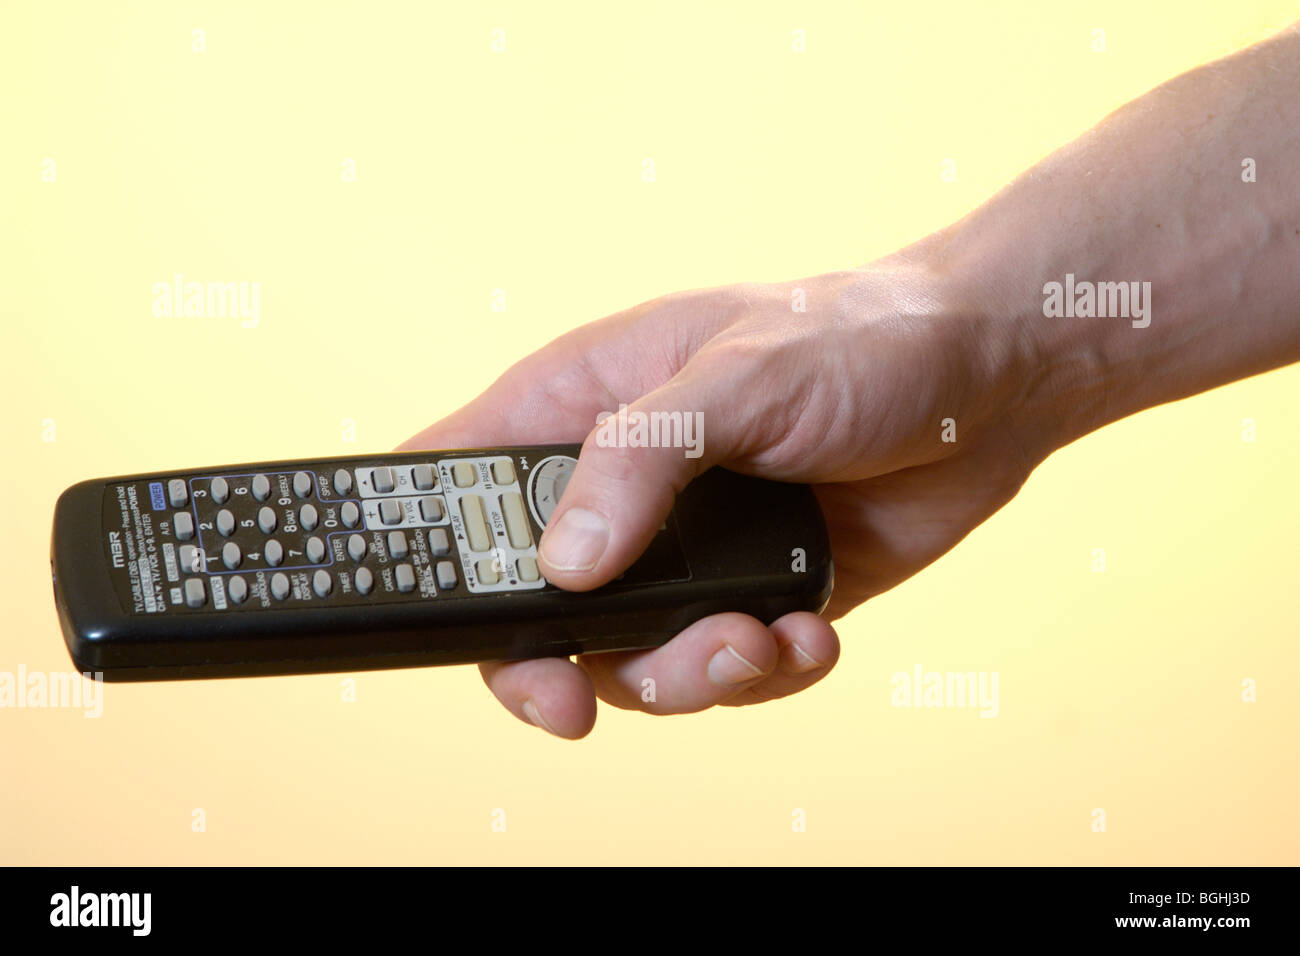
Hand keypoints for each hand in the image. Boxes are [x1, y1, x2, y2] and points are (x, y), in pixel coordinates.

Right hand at [400, 261, 1038, 736]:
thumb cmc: (855, 337)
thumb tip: (563, 569)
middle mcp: (618, 488)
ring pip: (623, 657)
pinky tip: (805, 634)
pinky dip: (758, 673)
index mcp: (582, 405)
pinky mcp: (749, 595)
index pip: (460, 481)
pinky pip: (718, 668)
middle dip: (550, 665)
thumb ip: (638, 462)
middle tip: (575, 703)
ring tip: (751, 642)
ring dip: (680, 675)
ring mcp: (682, 550)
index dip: (428, 552)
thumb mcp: (737, 376)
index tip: (443, 620)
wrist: (988, 380)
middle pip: (529, 603)